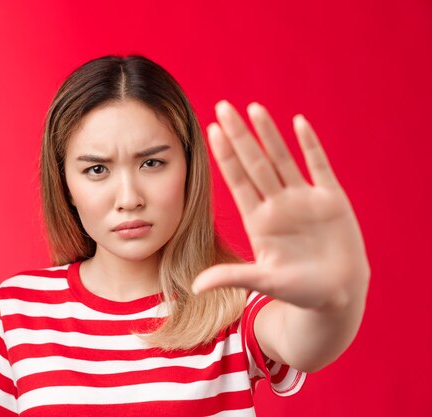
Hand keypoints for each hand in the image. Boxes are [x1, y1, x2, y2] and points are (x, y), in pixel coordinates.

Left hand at [192, 101, 369, 310]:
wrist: (338, 295)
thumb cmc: (299, 291)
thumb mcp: (264, 282)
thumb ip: (232, 277)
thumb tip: (195, 286)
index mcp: (259, 221)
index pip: (238, 181)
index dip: (226, 156)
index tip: (211, 131)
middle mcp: (278, 204)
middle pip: (255, 163)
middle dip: (240, 136)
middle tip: (223, 106)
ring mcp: (304, 199)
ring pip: (283, 159)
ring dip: (269, 134)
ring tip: (254, 108)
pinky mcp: (332, 200)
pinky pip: (319, 167)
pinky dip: (311, 146)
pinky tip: (299, 123)